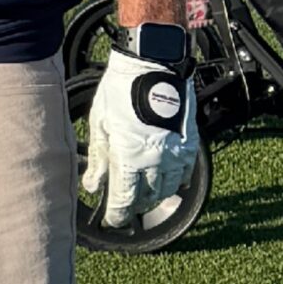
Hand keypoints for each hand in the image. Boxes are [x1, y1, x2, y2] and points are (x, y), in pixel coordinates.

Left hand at [83, 48, 198, 227]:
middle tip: (124, 206)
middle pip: (146, 198)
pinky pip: (186, 173)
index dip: (117, 215)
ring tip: (143, 197)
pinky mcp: (189, 142)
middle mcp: (156, 161)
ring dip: (154, 197)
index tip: (111, 221)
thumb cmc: (121, 88)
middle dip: (134, 206)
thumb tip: (93, 186)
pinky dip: (177, 182)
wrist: (153, 62)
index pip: (124, 200)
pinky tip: (169, 183)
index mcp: (129, 157)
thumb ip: (99, 158)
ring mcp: (176, 152)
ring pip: (167, 189)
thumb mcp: (100, 122)